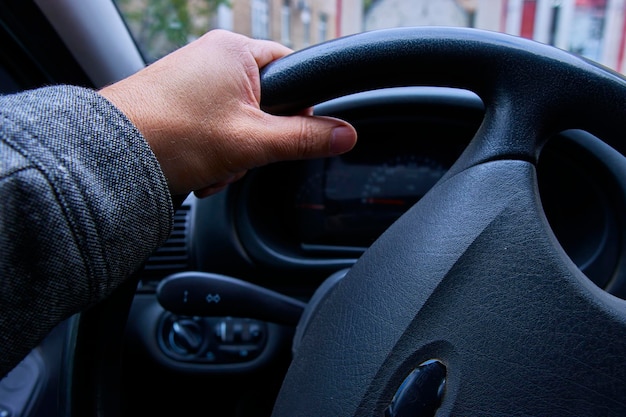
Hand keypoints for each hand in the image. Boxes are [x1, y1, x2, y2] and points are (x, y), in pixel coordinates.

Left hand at [99, 29, 356, 197]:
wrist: (108, 157)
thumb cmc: (170, 134)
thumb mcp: (252, 141)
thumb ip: (305, 138)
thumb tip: (345, 134)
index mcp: (235, 52)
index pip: (293, 71)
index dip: (300, 107)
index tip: (292, 134)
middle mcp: (212, 59)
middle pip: (266, 103)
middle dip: (258, 140)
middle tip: (241, 155)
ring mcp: (192, 81)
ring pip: (239, 122)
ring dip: (234, 153)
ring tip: (213, 165)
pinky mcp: (177, 104)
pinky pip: (214, 129)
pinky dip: (213, 152)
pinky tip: (199, 168)